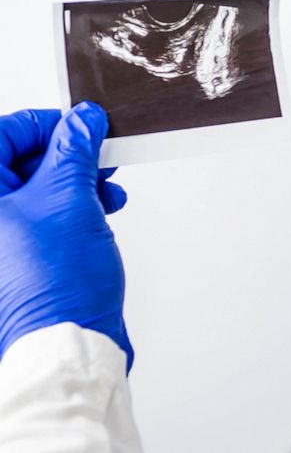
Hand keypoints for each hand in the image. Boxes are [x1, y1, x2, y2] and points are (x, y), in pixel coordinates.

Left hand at [0, 104, 132, 370]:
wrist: (67, 341)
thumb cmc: (54, 283)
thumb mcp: (71, 197)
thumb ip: (75, 150)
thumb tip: (82, 120)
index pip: (4, 134)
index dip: (46, 124)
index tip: (81, 125)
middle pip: (19, 162)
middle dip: (68, 155)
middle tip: (98, 156)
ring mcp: (4, 239)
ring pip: (37, 189)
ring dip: (77, 182)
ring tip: (108, 189)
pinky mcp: (20, 256)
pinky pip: (45, 215)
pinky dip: (74, 207)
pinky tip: (102, 210)